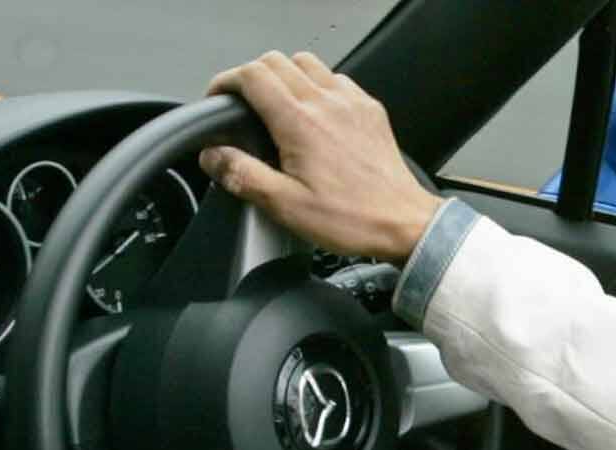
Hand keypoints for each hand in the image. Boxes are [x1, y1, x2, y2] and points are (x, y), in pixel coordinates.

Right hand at [201, 51, 439, 264]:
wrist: (401, 223)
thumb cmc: (350, 218)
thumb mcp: (284, 205)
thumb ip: (242, 175)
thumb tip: (213, 156)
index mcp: (300, 123)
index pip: (252, 76)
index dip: (226, 82)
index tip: (218, 98)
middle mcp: (326, 102)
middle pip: (277, 61)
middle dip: (250, 76)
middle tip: (240, 103)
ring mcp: (351, 101)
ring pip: (307, 63)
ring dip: (283, 76)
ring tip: (274, 105)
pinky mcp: (368, 109)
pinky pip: (336, 79)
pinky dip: (315, 86)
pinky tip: (312, 114)